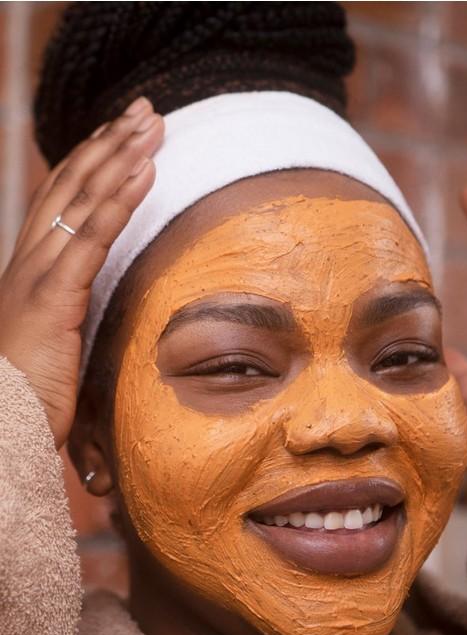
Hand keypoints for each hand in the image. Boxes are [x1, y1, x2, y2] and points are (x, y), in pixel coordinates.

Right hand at [0, 97, 163, 449]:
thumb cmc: (25, 401)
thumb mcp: (53, 350)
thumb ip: (71, 324)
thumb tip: (95, 316)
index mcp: (30, 272)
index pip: (61, 203)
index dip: (91, 165)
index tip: (122, 137)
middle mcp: (29, 262)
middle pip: (71, 187)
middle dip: (108, 144)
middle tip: (143, 111)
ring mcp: (37, 276)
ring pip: (82, 201)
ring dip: (119, 158)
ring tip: (151, 125)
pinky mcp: (53, 296)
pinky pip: (92, 237)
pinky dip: (119, 200)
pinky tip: (145, 170)